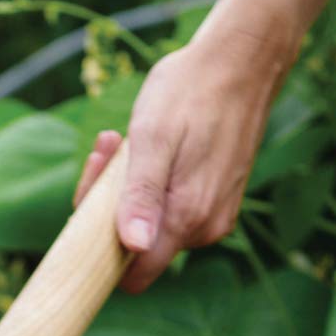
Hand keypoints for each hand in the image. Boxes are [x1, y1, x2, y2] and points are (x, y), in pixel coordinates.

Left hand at [73, 27, 286, 293]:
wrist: (243, 59)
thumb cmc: (191, 90)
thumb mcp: (153, 138)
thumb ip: (142, 196)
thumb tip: (133, 247)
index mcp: (186, 219)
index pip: (132, 276)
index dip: (102, 253)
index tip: (93, 200)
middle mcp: (204, 229)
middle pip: (138, 249)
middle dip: (110, 209)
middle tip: (107, 149)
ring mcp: (214, 217)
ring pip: (152, 226)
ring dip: (128, 191)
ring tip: (125, 140)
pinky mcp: (218, 201)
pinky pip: (172, 208)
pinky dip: (153, 183)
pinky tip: (148, 145)